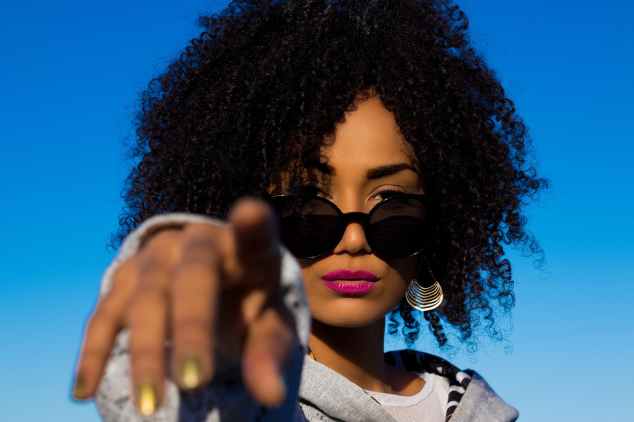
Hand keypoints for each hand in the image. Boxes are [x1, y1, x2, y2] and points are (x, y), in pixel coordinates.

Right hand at [72, 198, 295, 414]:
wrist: (210, 285)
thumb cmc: (248, 304)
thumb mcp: (268, 328)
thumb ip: (268, 354)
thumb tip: (271, 397)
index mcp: (246, 247)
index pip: (254, 230)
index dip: (252, 222)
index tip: (250, 216)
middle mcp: (199, 241)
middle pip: (192, 276)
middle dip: (192, 329)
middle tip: (194, 383)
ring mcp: (156, 255)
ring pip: (145, 298)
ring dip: (146, 352)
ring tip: (150, 405)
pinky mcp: (125, 278)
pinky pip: (105, 313)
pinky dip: (94, 352)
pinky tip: (85, 390)